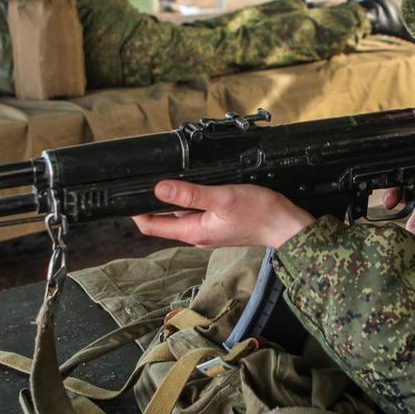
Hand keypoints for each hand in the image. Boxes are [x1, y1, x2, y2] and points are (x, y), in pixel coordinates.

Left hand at [131, 180, 314, 249]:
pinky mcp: (218, 223)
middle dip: (153, 202)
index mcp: (194, 231)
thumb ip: (190, 194)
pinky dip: (190, 200)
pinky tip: (197, 187)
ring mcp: (208, 230)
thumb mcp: (222, 197)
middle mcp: (197, 234)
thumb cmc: (259, 213)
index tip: (128, 194)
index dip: (136, 211)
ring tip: (172, 180)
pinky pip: (196, 212)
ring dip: (173, 200)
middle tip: (148, 180)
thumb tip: (160, 188)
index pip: (152, 226)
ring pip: (180, 215)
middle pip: (163, 220)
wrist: (285, 224)